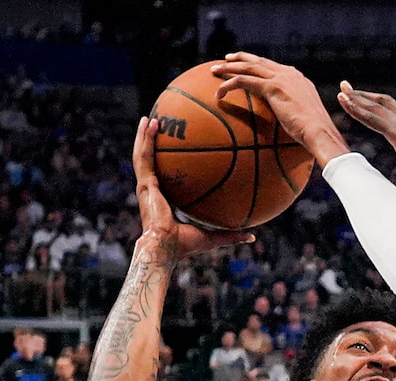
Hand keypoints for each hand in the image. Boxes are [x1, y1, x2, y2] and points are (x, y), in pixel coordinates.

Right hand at [131, 118, 250, 262]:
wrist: (164, 248)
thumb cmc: (185, 246)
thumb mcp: (213, 236)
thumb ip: (231, 234)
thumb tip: (252, 236)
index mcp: (164, 200)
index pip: (165, 176)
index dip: (167, 163)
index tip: (174, 151)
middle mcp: (152, 190)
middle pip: (151, 162)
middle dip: (153, 144)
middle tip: (159, 126)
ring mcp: (146, 186)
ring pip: (142, 154)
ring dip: (145, 135)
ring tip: (150, 118)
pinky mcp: (144, 184)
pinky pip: (144, 156)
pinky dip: (146, 139)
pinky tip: (151, 123)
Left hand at [212, 53, 345, 166]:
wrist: (321, 132)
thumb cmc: (316, 135)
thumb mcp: (307, 120)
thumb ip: (297, 115)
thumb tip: (292, 128)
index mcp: (298, 79)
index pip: (273, 67)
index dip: (258, 64)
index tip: (248, 65)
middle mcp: (289, 74)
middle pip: (259, 62)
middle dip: (241, 58)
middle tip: (227, 59)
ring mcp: (281, 79)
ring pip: (248, 67)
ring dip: (229, 67)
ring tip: (215, 70)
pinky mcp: (272, 87)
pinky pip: (244, 81)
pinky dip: (229, 85)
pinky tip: (219, 93)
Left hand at [337, 82, 395, 198]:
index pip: (395, 110)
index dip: (376, 103)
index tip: (362, 99)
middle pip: (384, 101)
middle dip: (363, 94)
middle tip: (345, 87)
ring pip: (376, 107)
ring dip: (356, 99)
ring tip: (341, 92)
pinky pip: (374, 119)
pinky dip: (358, 111)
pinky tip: (346, 106)